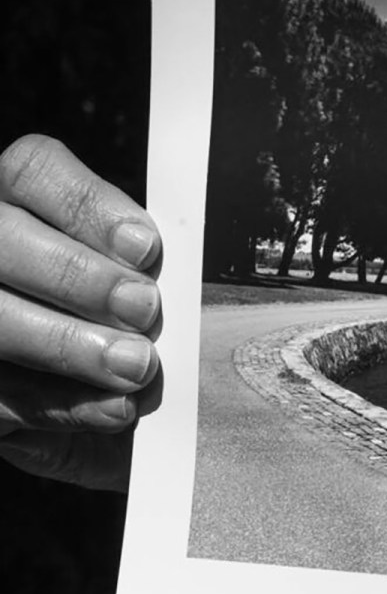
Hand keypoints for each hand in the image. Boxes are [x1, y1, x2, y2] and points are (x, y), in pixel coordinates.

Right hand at [0, 134, 160, 491]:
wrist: (117, 423)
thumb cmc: (132, 331)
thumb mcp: (138, 287)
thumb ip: (139, 262)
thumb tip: (163, 257)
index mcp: (21, 205)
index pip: (32, 170)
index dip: (87, 205)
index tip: (147, 248)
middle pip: (3, 238)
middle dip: (78, 275)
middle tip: (144, 310)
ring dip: (70, 344)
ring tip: (138, 367)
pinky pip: (4, 394)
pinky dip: (64, 404)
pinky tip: (117, 409)